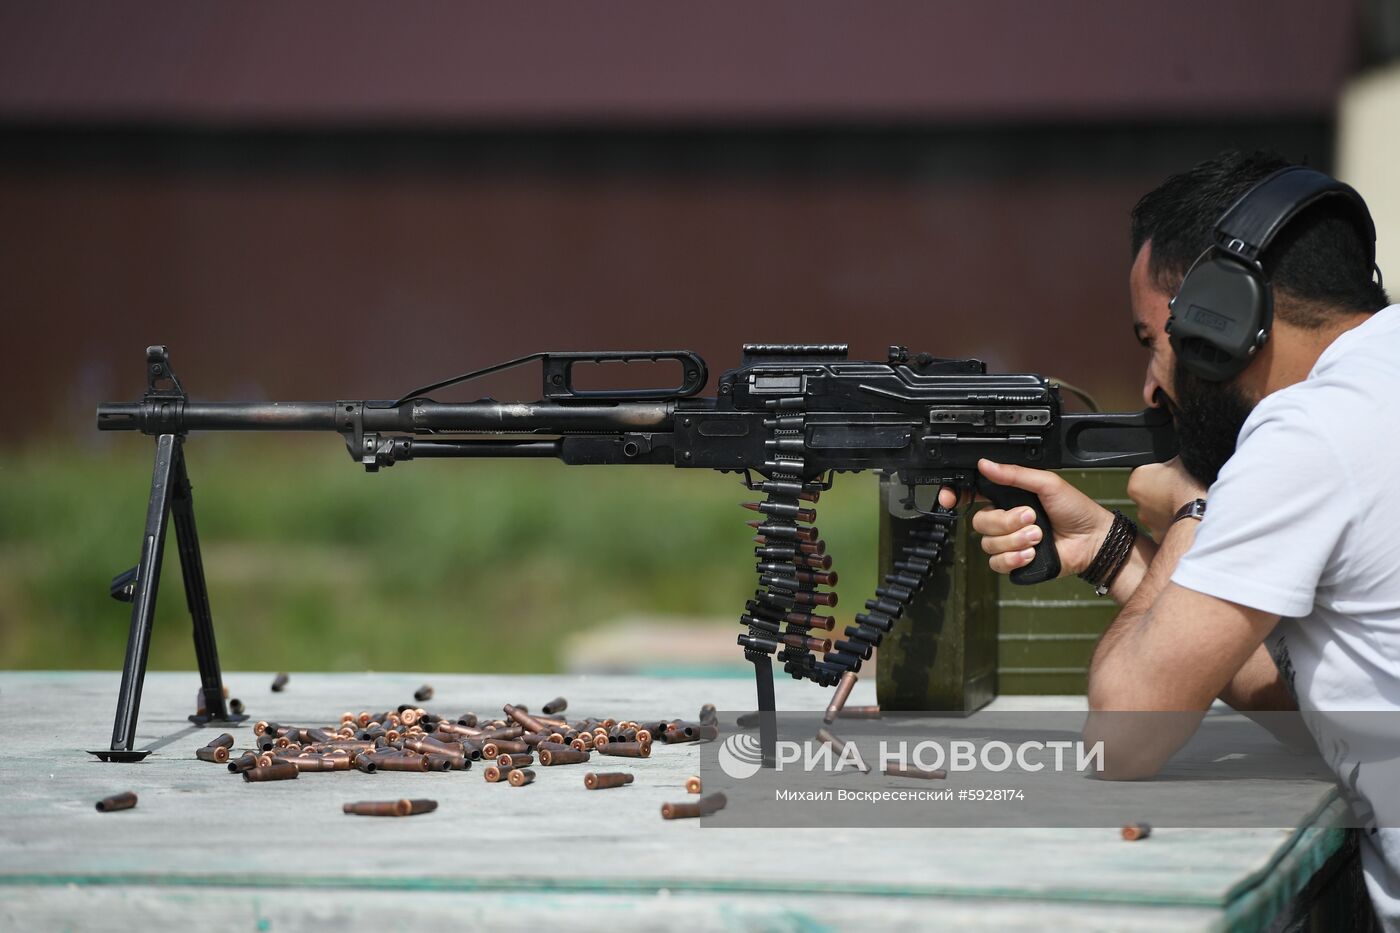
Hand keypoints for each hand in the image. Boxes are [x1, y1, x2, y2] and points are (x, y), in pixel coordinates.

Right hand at [938, 459, 1113, 577]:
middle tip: (1031, 517)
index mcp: (1008, 496)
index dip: (956, 496)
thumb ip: (1015, 474)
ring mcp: (1009, 542)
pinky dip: (1013, 558)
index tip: (949, 498)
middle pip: (978, 522)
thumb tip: (986, 463)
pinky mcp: (1014, 562)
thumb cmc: (1076, 509)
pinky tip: (1030, 553)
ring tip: (1038, 536)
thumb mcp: (1047, 483)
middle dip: (1005, 521)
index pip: (972, 494)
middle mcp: (1005, 519)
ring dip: (1014, 540)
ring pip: (987, 543)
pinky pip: (996, 563)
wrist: (1093, 540)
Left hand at [1126, 456, 1206, 539]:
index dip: (1158, 476)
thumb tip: (1173, 460)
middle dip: (1160, 494)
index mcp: (1136, 482)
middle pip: (1148, 496)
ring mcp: (1147, 520)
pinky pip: (1163, 528)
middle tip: (1178, 492)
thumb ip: (1168, 461)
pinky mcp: (1157, 534)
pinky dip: (1171, 524)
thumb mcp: (1177, 459)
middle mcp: (1137, 502)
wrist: (1200, 507)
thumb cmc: (1190, 482)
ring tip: (1183, 505)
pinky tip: (1183, 517)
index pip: (1144, 477)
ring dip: (1166, 510)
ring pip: (1155, 513)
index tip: (1170, 478)